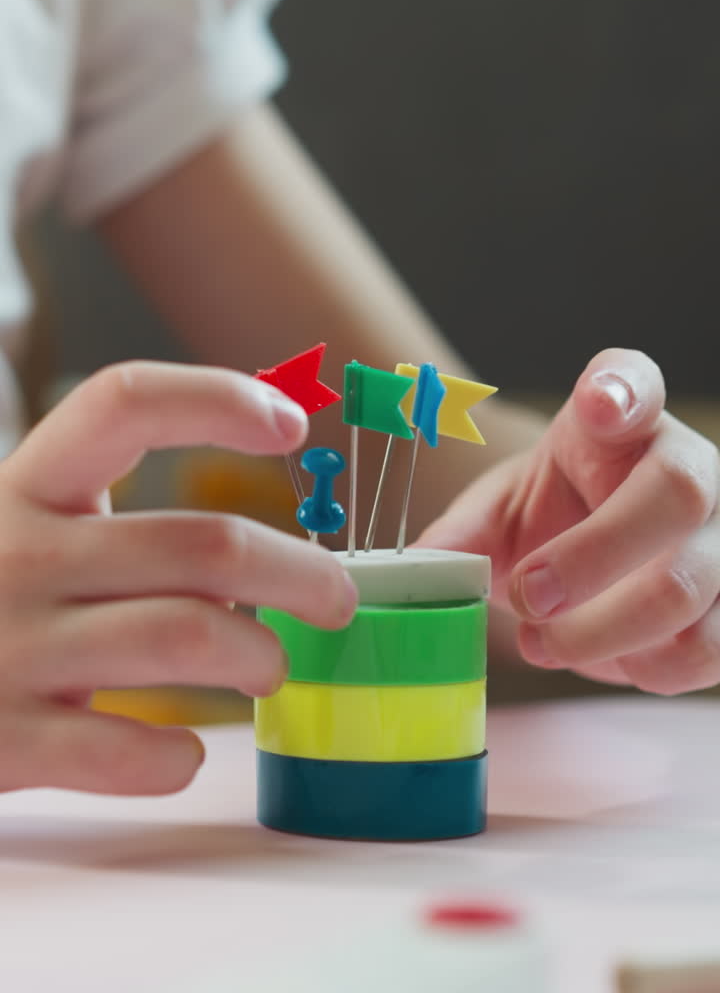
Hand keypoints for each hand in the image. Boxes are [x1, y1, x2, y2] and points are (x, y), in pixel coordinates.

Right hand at [0, 362, 356, 793]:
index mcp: (29, 487)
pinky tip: (182, 751)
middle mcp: (21, 555)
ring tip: (269, 667)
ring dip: (258, 654)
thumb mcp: (25, 527)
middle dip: (298, 571)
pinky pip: (127, 750)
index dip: (215, 398)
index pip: (125, 403)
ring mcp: (12, 647)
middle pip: (204, 544)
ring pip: (189, 634)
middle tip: (335, 598)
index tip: (291, 424)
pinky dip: (176, 756)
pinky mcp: (6, 740)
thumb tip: (256, 502)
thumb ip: (109, 507)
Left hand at [419, 349, 719, 693]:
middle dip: (592, 557)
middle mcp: (688, 465)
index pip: (633, 381)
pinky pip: (710, 647)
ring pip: (689, 585)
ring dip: (604, 632)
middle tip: (528, 596)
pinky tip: (609, 660)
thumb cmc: (554, 520)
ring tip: (542, 645)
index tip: (597, 405)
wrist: (597, 564)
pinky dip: (648, 668)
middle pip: (677, 494)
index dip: (622, 389)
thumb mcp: (501, 514)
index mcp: (620, 422)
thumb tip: (415, 567)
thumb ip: (459, 536)